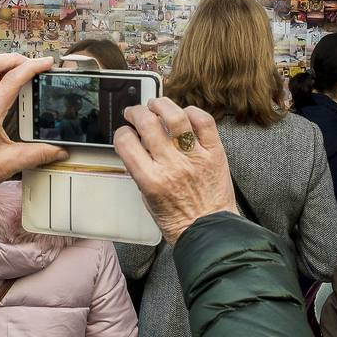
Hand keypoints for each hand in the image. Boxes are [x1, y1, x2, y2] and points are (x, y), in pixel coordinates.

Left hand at [0, 54, 66, 202]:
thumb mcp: (10, 164)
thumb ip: (38, 155)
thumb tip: (59, 150)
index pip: (11, 79)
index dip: (32, 67)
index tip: (47, 63)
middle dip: (15, 58)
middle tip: (33, 64)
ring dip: (1, 62)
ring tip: (20, 68)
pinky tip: (6, 81)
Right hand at [114, 98, 237, 243]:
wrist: (209, 231)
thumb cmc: (179, 220)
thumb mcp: (147, 199)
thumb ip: (141, 171)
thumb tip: (136, 146)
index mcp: (150, 179)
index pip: (126, 142)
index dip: (121, 132)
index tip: (124, 132)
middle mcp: (171, 165)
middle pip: (148, 123)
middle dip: (136, 112)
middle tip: (135, 113)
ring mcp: (194, 157)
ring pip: (176, 117)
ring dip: (162, 105)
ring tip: (157, 105)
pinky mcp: (214, 153)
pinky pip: (204, 122)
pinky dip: (192, 112)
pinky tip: (185, 114)